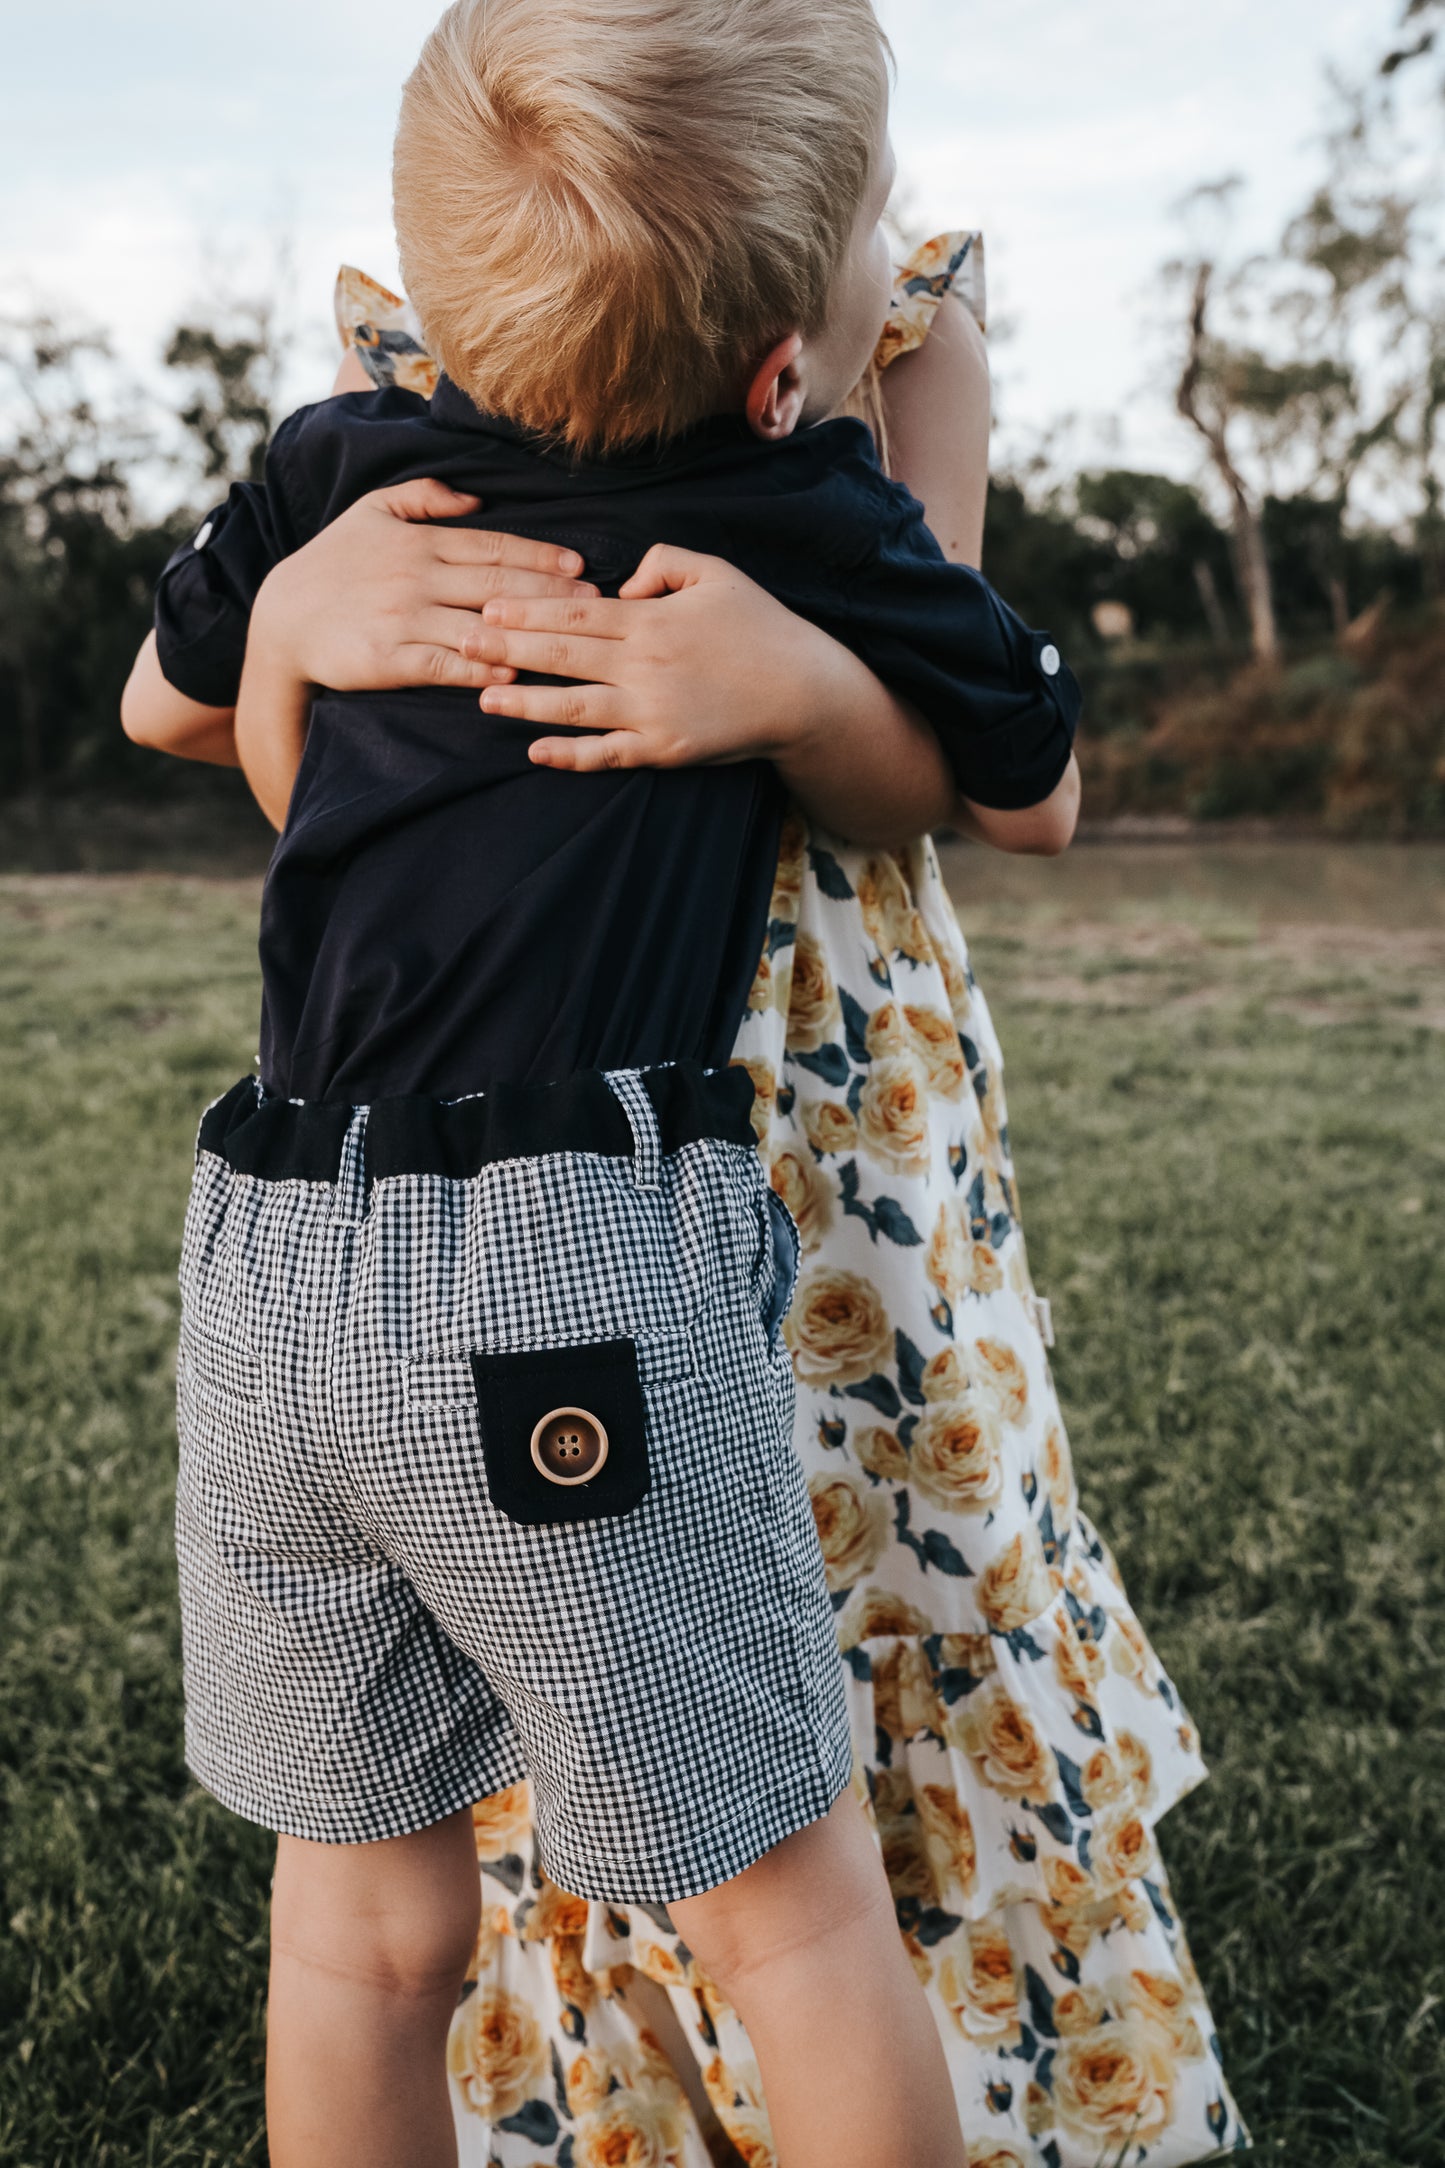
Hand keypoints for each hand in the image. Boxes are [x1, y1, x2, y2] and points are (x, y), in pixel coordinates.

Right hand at [255, 478, 597, 692]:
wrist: (283, 620)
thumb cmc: (334, 563)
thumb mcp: (372, 510)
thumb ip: (425, 495)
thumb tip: (475, 496)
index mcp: (420, 540)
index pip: (492, 546)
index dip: (540, 556)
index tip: (580, 567)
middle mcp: (416, 576)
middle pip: (497, 584)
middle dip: (551, 593)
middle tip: (596, 603)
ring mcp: (402, 618)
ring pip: (476, 623)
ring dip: (526, 632)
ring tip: (570, 640)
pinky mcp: (387, 659)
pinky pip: (443, 664)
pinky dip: (479, 667)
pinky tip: (512, 671)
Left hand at [472, 546, 852, 769]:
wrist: (802, 691)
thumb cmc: (760, 627)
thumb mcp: (716, 572)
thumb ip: (663, 562)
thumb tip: (623, 580)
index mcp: (651, 619)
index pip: (574, 610)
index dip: (526, 609)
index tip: (486, 605)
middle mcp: (643, 665)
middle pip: (562, 654)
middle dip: (507, 648)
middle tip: (462, 642)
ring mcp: (651, 712)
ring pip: (574, 706)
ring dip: (526, 703)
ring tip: (484, 696)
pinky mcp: (664, 749)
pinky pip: (608, 754)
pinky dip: (571, 755)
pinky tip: (536, 751)